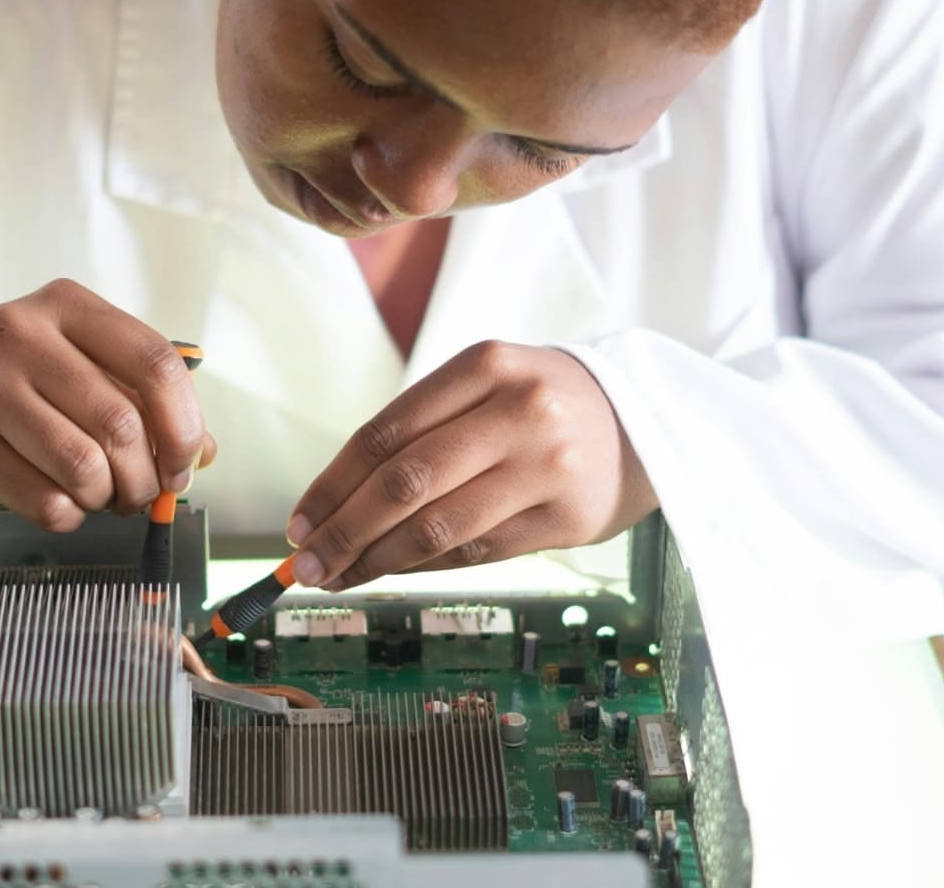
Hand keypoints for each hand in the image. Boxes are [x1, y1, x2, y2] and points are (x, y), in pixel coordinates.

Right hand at [0, 279, 215, 530]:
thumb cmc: (26, 383)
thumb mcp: (87, 368)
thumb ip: (149, 402)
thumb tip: (201, 454)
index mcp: (67, 304)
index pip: (155, 362)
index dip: (183, 425)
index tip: (185, 462)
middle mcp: (21, 332)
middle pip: (121, 423)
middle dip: (145, 476)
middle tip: (142, 491)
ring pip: (84, 466)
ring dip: (108, 497)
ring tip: (103, 495)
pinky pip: (44, 500)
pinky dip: (70, 514)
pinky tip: (64, 501)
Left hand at [285, 341, 656, 589]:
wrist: (643, 420)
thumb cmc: (539, 405)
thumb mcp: (485, 386)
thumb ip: (421, 430)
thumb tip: (336, 503)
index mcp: (484, 366)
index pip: (385, 433)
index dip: (331, 485)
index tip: (299, 522)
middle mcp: (518, 411)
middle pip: (403, 484)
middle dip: (343, 531)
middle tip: (306, 564)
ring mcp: (546, 467)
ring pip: (436, 527)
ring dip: (375, 561)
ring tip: (338, 576)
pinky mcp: (566, 518)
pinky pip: (476, 552)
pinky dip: (423, 567)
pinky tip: (393, 572)